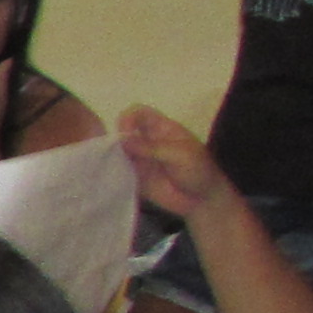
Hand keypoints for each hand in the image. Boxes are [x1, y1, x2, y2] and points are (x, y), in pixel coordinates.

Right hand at [117, 107, 233, 220]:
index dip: (129, 118)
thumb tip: (122, 140)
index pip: (139, 113)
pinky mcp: (135, 176)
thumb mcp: (181, 155)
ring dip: (111, 155)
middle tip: (114, 153)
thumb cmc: (198, 171)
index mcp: (161, 129)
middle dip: (116, 138)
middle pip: (124, 130)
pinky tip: (112, 176)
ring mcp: (140, 159)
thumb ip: (152, 147)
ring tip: (110, 165)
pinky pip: (118, 170)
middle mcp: (147, 141)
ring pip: (118, 150)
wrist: (202, 200)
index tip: (125, 133)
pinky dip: (112, 171)